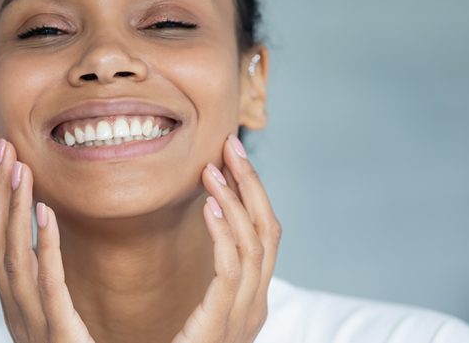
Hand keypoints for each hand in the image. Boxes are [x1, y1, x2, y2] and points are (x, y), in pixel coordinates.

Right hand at [0, 139, 94, 342]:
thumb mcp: (57, 322)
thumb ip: (50, 287)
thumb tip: (46, 241)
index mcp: (17, 309)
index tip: (6, 162)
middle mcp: (15, 315)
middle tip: (4, 150)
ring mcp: (31, 327)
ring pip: (13, 258)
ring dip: (14, 209)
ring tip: (20, 169)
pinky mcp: (57, 337)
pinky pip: (47, 285)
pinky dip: (44, 246)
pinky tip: (46, 213)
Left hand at [173, 134, 281, 342]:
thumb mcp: (200, 317)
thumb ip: (208, 286)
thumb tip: (202, 239)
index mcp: (251, 300)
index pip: (264, 235)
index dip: (252, 193)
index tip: (230, 158)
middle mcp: (256, 305)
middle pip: (269, 231)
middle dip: (252, 184)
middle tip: (231, 145)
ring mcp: (246, 316)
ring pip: (256, 244)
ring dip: (236, 200)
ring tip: (213, 168)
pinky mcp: (224, 324)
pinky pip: (232, 270)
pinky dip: (224, 233)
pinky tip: (209, 206)